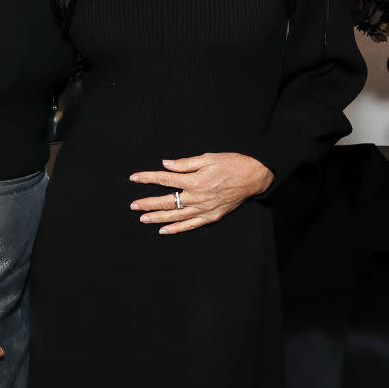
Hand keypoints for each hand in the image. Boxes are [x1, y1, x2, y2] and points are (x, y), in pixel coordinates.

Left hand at [129, 152, 273, 234]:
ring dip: (158, 217)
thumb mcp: (208, 157)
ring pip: (176, 216)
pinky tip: (164, 230)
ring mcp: (205, 209)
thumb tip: (166, 164)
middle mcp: (197, 197)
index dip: (148, 178)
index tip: (134, 178)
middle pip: (167, 201)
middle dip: (148, 203)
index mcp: (195, 180)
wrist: (254, 176)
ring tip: (143, 219)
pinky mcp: (212, 216)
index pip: (165, 179)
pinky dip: (177, 228)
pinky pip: (191, 225)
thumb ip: (185, 163)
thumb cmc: (232, 163)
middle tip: (133, 206)